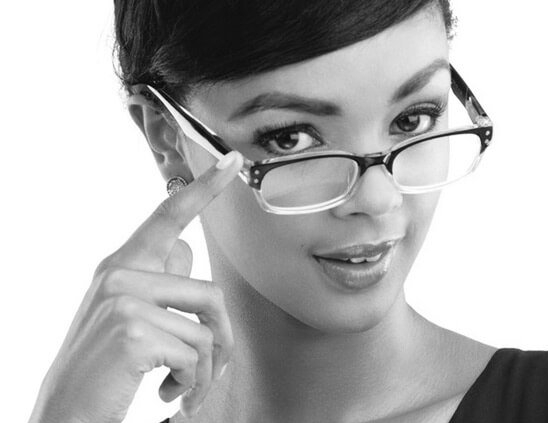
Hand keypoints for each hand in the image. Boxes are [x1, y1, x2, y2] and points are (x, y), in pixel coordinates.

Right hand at [28, 151, 241, 422]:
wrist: (65, 414)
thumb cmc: (105, 368)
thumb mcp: (128, 316)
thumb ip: (157, 282)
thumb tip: (186, 249)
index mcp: (122, 266)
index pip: (168, 217)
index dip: (204, 189)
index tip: (232, 162)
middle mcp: (120, 274)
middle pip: (210, 293)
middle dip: (222, 338)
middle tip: (216, 370)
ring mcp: (124, 299)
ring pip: (207, 328)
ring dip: (206, 370)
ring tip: (185, 391)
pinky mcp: (133, 330)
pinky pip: (195, 355)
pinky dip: (191, 385)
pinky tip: (166, 397)